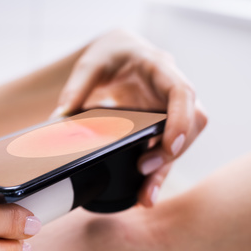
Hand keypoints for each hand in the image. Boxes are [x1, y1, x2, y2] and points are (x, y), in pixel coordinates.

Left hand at [52, 29, 207, 205]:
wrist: (121, 54)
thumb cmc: (112, 54)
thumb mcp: (91, 63)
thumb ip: (76, 88)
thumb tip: (58, 120)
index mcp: (160, 68)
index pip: (182, 93)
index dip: (182, 120)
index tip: (172, 145)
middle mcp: (171, 91)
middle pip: (191, 123)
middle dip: (172, 150)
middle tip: (144, 169)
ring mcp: (170, 111)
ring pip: (181, 143)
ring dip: (165, 170)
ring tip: (146, 197)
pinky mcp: (163, 128)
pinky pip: (165, 152)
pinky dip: (156, 173)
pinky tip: (145, 193)